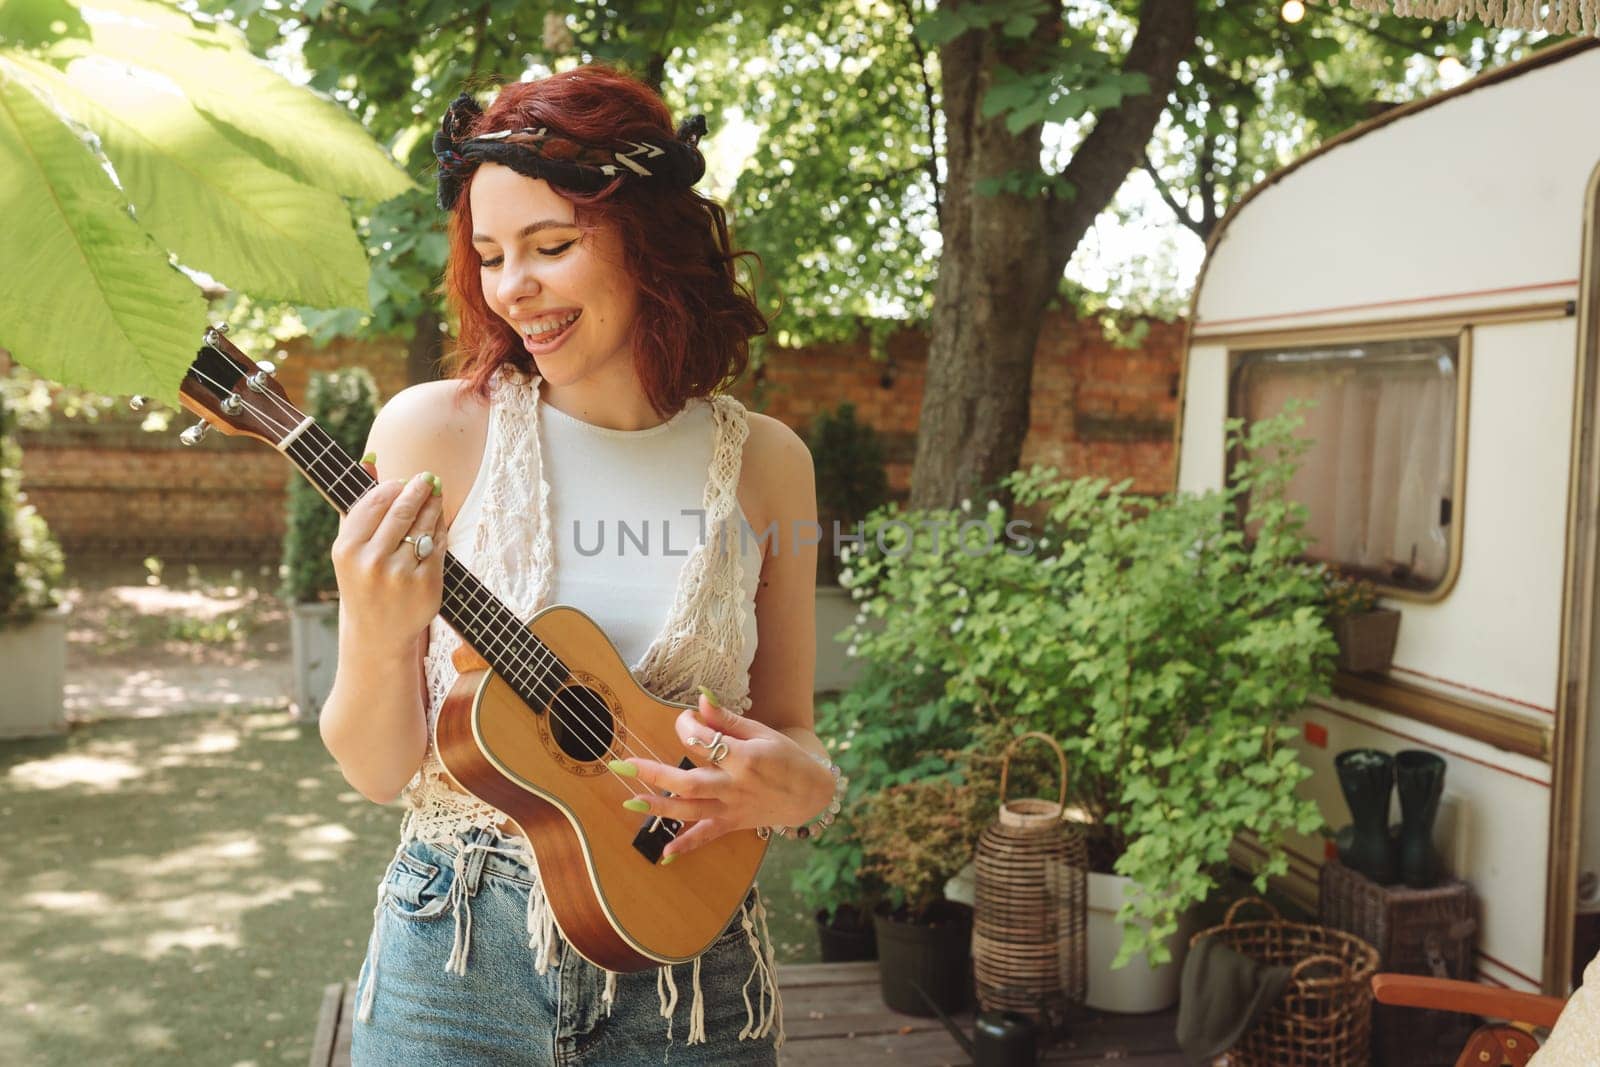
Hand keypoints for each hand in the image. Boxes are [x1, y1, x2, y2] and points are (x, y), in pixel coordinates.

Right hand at [331, 459, 446, 651]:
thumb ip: (358, 504)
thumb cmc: (361, 581)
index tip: (402, 480)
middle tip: (428, 478)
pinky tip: (437, 522)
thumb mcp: (350, 547)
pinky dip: (439, 530)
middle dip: (418, 489)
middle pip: (402, 510)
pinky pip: (437, 546)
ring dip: (433, 506)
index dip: (392, 487)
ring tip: (436, 495)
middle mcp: (371, 561)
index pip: (374, 502)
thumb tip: (371, 459)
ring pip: (423, 526)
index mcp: (347, 549)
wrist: (376, 633)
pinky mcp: (426, 585)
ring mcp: (400, 575)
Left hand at [618, 692, 834, 857]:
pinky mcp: (733, 823)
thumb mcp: (762, 733)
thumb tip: (701, 699)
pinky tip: (664, 854)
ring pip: (690, 809)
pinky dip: (686, 846)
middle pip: (688, 781)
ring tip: (631, 801)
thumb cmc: (788, 759)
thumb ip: (729, 720)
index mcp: (744, 758)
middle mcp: (735, 785)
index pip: (705, 740)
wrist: (811, 794)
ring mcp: (732, 807)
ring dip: (658, 807)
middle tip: (623, 764)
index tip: (686, 718)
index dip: (688, 725)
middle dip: (654, 773)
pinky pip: (707, 836)